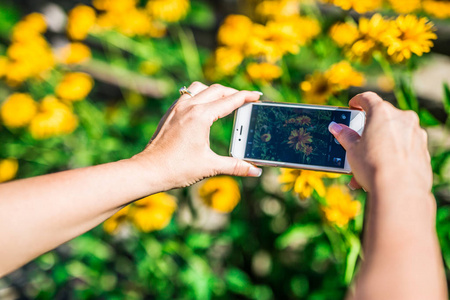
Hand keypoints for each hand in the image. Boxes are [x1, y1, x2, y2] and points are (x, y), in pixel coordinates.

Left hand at [132, 82, 262, 190]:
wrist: (148, 170)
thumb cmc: (177, 168)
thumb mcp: (210, 166)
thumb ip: (235, 166)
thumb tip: (254, 171)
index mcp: (201, 116)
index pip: (230, 100)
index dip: (246, 97)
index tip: (257, 96)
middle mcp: (189, 107)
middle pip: (217, 90)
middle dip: (233, 93)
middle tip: (246, 100)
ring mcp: (177, 108)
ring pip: (200, 88)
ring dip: (215, 91)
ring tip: (225, 100)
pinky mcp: (170, 113)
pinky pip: (188, 95)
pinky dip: (200, 95)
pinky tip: (203, 107)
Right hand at [329, 92, 431, 194]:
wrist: (399, 190)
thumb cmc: (373, 166)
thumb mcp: (352, 150)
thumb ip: (345, 136)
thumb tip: (336, 127)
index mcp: (382, 113)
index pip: (367, 98)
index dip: (357, 101)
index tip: (353, 106)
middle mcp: (402, 118)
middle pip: (381, 118)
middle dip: (368, 131)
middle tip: (357, 143)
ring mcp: (415, 134)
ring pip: (392, 135)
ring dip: (378, 147)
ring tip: (364, 167)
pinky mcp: (423, 150)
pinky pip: (403, 148)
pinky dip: (392, 155)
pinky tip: (380, 171)